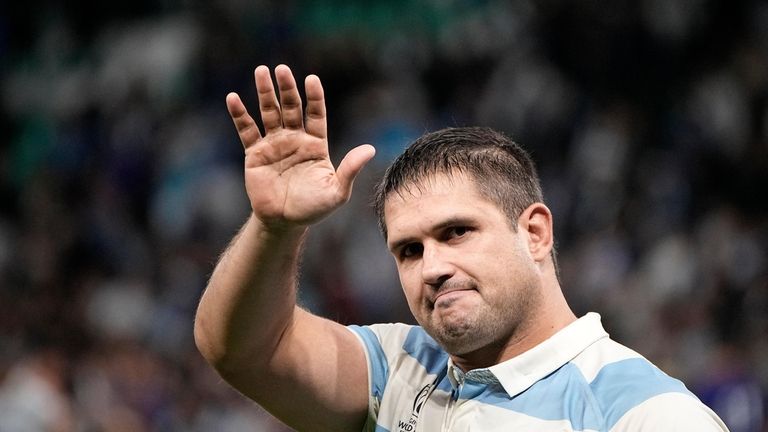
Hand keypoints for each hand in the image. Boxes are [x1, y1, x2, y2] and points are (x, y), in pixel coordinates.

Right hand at [227, 65, 375, 228]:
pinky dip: (240, 115)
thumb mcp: (337, 191)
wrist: (284, 222)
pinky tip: (233, 99)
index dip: (314, 97)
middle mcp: (295, 139)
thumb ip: (350, 169)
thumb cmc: (313, 208)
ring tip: (261, 71)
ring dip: (265, 93)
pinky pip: (247, 130)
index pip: (315, 114)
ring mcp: (274, 144)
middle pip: (291, 107)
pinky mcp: (255, 154)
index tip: (311, 79)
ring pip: (269, 113)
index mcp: (315, 144)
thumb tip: (370, 149)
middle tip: (282, 69)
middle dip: (287, 88)